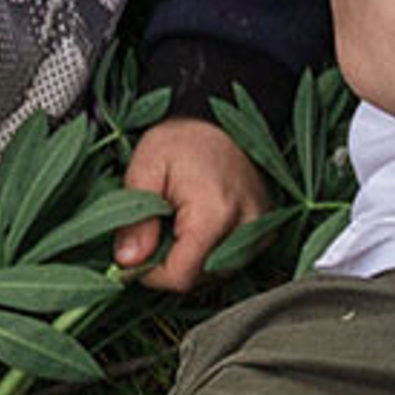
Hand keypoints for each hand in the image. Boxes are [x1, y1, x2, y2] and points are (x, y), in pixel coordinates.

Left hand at [113, 114, 268, 290]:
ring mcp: (261, 230)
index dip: (150, 274)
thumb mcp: (146, 167)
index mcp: (216, 213)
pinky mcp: (266, 231)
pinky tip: (199, 226)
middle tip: (157, 229)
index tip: (135, 255)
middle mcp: (247, 227)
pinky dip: (210, 251)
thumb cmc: (184, 138)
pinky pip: (231, 260)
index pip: (181, 276)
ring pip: (215, 273)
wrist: (222, 116)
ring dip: (191, 258)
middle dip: (170, 263)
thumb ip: (135, 218)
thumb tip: (127, 261)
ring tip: (179, 223)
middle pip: (199, 278)